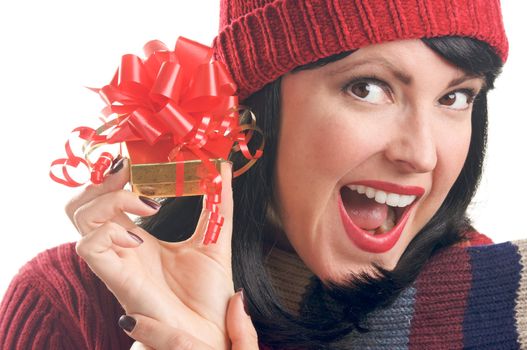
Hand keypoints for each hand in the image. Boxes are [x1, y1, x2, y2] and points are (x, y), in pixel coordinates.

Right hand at [66, 157, 251, 348]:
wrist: (210, 332)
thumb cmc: (207, 294)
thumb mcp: (215, 238)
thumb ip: (217, 203)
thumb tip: (223, 166)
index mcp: (138, 236)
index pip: (106, 198)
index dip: (113, 175)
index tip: (138, 158)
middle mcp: (121, 246)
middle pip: (81, 203)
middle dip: (101, 180)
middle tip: (130, 170)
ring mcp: (116, 261)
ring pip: (80, 217)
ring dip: (109, 199)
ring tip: (146, 203)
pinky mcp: (116, 278)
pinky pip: (89, 246)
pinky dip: (109, 232)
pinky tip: (138, 237)